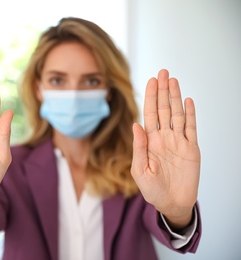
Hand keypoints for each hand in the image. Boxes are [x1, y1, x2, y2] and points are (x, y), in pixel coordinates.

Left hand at [131, 69, 200, 228]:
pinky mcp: (192, 149)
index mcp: (150, 141)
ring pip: (178, 114)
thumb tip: (135, 125)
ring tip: (173, 81)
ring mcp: (178, 141)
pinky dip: (191, 114)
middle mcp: (164, 137)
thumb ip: (138, 147)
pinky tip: (188, 101)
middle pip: (163, 109)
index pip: (149, 114)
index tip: (150, 81)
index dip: (150, 97)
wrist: (171, 203)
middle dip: (162, 91)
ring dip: (176, 97)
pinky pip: (191, 128)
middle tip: (163, 72)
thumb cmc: (152, 189)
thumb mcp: (139, 169)